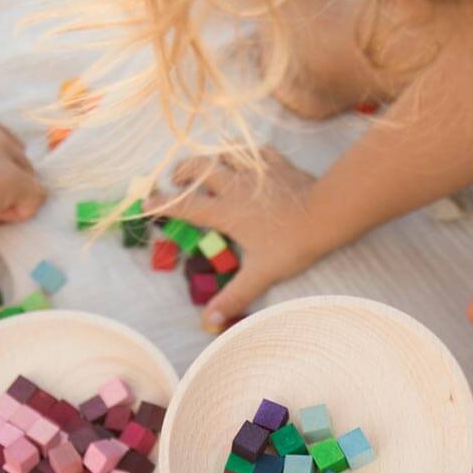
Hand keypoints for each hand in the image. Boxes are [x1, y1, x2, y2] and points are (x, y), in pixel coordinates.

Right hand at [149, 147, 329, 325]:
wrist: (326, 214)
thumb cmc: (291, 244)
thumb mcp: (261, 274)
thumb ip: (235, 295)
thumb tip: (209, 321)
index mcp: (226, 212)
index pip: (186, 205)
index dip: (163, 204)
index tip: (145, 203)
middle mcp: (235, 186)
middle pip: (199, 167)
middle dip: (183, 171)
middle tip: (177, 179)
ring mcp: (256, 171)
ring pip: (224, 152)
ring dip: (212, 156)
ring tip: (208, 165)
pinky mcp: (277, 163)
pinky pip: (256, 150)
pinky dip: (246, 153)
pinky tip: (248, 160)